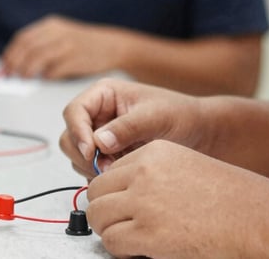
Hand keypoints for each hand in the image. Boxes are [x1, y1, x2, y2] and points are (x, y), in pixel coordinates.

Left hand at [2, 15, 128, 79]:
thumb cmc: (83, 44)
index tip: (5, 64)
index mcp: (51, 25)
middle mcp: (58, 33)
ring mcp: (67, 46)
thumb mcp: (61, 35)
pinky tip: (44, 79)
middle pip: (27, 48)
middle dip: (15, 63)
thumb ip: (41, 44)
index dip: (10, 52)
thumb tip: (16, 60)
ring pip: (37, 58)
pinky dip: (46, 76)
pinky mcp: (76, 60)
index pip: (23, 38)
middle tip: (9, 74)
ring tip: (23, 78)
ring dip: (27, 71)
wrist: (113, 46)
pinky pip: (54, 70)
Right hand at [59, 78, 206, 178]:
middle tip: (105, 167)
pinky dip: (98, 174)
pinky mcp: (107, 154)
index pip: (74, 111)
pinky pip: (89, 167)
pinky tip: (119, 174)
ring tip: (118, 169)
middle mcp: (97, 114)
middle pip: (69, 134)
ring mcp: (100, 135)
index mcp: (104, 95)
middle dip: (82, 153)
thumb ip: (126, 127)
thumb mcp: (155, 117)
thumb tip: (99, 141)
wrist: (200, 133)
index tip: (90, 152)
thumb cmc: (180, 115)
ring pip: (76, 153)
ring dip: (91, 166)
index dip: (77, 132)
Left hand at [86, 140, 268, 258]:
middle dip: (105, 212)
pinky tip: (141, 251)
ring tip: (131, 240)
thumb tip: (122, 194)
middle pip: (96, 193)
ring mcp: (144, 202)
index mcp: (153, 152)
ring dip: (110, 232)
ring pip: (98, 217)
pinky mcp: (148, 233)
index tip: (122, 208)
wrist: (263, 219)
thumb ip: (152, 175)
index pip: (108, 172)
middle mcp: (143, 172)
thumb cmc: (233, 198)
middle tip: (120, 227)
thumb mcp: (187, 167)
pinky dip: (121, 251)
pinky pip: (112, 242)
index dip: (113, 195)